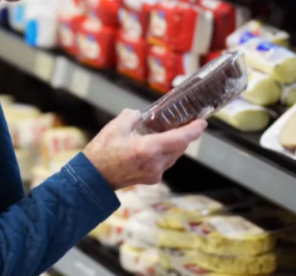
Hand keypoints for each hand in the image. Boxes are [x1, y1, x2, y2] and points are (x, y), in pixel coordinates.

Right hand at [83, 109, 206, 189]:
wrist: (93, 180)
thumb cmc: (101, 154)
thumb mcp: (115, 127)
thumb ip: (131, 116)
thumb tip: (139, 115)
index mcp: (148, 149)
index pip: (180, 139)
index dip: (194, 130)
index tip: (203, 122)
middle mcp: (155, 163)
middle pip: (179, 147)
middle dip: (185, 135)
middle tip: (188, 122)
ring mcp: (154, 173)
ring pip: (173, 156)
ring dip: (175, 144)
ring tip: (173, 132)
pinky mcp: (150, 179)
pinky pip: (165, 163)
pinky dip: (166, 152)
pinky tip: (158, 145)